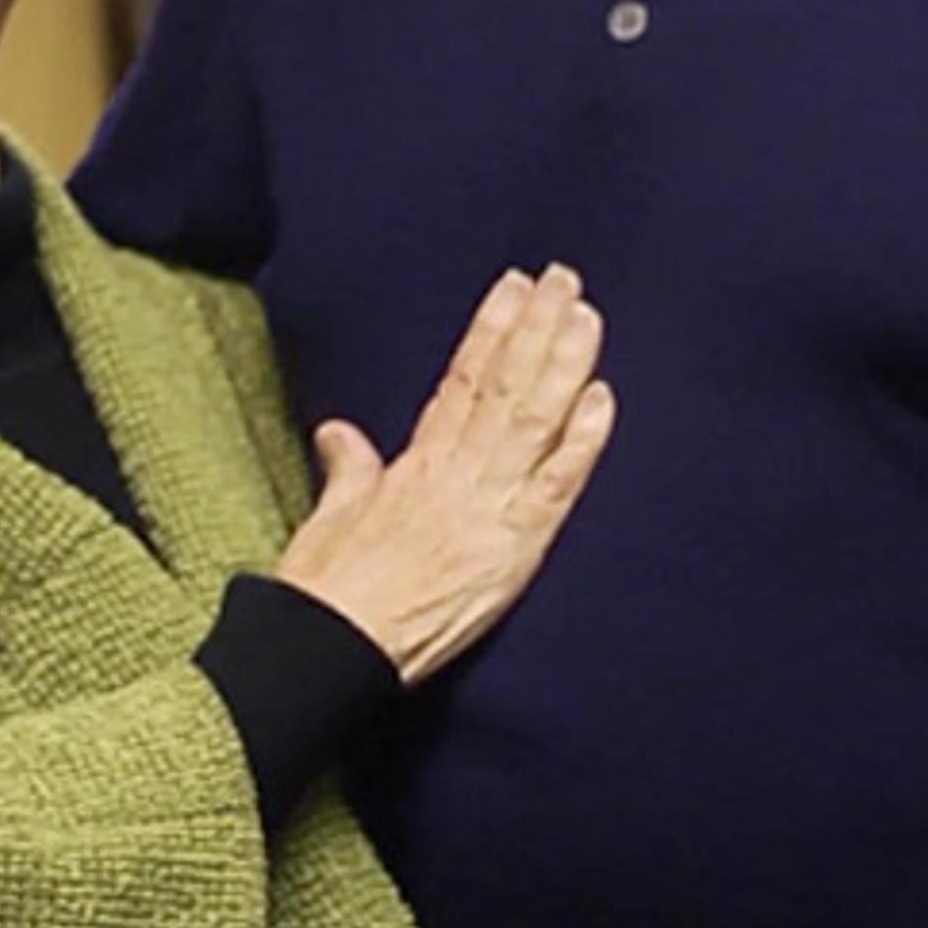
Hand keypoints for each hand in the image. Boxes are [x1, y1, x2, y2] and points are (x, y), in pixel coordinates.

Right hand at [276, 267, 616, 684]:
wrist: (329, 650)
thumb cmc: (324, 594)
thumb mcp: (330, 518)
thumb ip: (349, 470)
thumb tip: (340, 433)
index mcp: (417, 465)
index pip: (463, 381)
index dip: (492, 330)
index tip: (514, 287)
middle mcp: (457, 475)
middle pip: (505, 386)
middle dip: (536, 327)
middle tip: (564, 277)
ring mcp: (488, 508)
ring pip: (532, 419)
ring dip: (563, 363)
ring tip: (585, 314)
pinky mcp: (512, 549)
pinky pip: (554, 486)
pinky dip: (581, 442)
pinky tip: (603, 397)